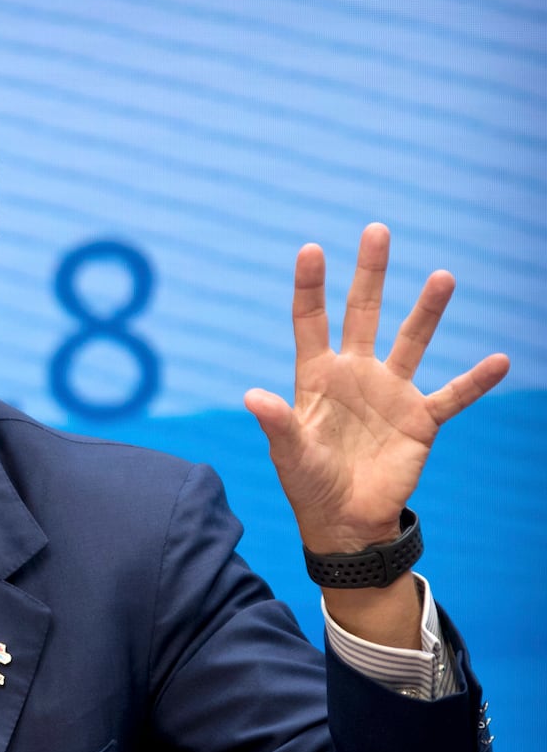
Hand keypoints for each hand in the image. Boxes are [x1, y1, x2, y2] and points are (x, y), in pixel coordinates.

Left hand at [243, 223, 508, 556]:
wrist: (345, 521)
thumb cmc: (309, 484)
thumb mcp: (288, 453)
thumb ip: (277, 423)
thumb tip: (252, 396)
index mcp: (317, 378)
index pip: (312, 322)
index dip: (310, 287)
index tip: (311, 249)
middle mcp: (356, 375)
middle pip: (363, 314)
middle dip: (370, 274)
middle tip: (376, 231)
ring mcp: (390, 394)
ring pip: (412, 342)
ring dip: (427, 311)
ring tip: (442, 276)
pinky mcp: (420, 421)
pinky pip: (453, 396)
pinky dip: (475, 381)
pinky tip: (500, 361)